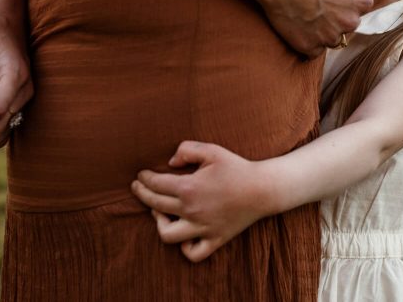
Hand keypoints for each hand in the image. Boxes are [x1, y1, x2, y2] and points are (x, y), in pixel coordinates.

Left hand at [131, 141, 273, 262]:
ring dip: (158, 223)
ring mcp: (202, 228)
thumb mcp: (213, 151)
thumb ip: (188, 150)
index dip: (144, 178)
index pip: (156, 184)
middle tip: (138, 187)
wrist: (264, 188)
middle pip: (155, 205)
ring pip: (168, 234)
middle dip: (143, 194)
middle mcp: (191, 210)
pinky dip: (185, 247)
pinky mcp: (215, 239)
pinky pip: (193, 252)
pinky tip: (185, 234)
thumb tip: (170, 163)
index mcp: (189, 188)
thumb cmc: (237, 167)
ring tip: (158, 213)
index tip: (140, 175)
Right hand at [260, 0, 371, 58]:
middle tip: (315, 6)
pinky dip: (305, 42)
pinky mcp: (310, 46)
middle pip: (347, 24)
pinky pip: (313, 50)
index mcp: (362, 0)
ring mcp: (330, 36)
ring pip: (330, 39)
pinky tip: (295, 26)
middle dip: (335, 18)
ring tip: (303, 15)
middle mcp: (351, 21)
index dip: (344, 2)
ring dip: (321, 32)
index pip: (360, 7)